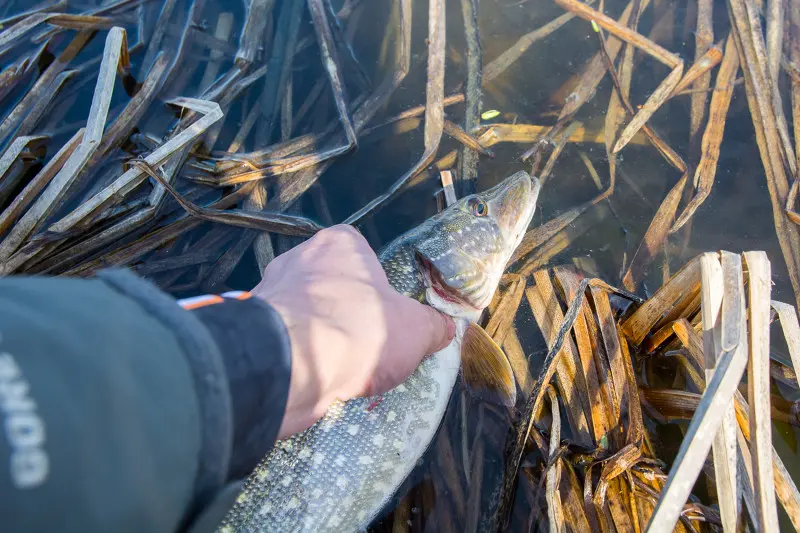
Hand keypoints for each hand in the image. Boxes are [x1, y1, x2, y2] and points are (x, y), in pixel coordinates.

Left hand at [251, 225, 455, 438]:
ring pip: (306, 315)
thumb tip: (445, 328)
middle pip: (332, 287)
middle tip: (368, 347)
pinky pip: (285, 340)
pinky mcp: (251, 328)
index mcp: (338, 244)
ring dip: (322, 338)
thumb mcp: (416, 330)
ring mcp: (270, 292)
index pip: (363, 257)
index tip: (388, 318)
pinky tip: (314, 378)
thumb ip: (433, 326)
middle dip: (348, 316)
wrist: (291, 366)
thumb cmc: (359, 331)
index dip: (378, 289)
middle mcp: (299, 258)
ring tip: (342, 369)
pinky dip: (299, 357)